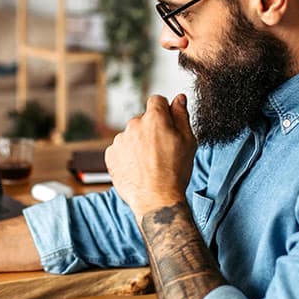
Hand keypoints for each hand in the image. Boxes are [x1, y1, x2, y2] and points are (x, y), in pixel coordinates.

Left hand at [105, 94, 195, 221]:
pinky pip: (120, 149)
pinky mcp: (110, 155)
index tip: (168, 124)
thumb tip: (179, 98)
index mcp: (154, 118)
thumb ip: (182, 115)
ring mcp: (120, 140)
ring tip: (150, 163)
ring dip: (139, 143)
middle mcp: (133, 125)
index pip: (157, 100)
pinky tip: (138, 168)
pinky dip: (127, 155)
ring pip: (131, 135)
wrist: (156, 199)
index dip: (164, 111)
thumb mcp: (188, 141)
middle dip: (151, 130)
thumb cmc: (175, 172)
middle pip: (143, 119)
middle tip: (162, 150)